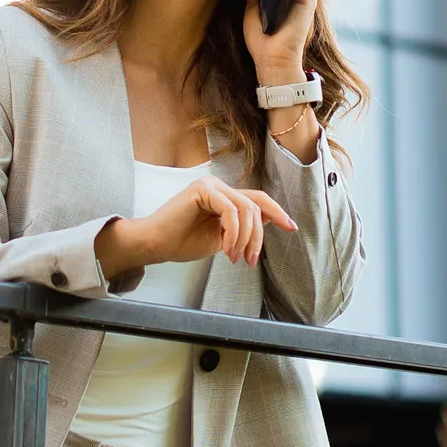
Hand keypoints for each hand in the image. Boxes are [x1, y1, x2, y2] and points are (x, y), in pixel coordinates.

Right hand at [97, 177, 297, 278]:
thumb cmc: (182, 243)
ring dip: (246, 238)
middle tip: (249, 260)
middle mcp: (218, 186)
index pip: (257, 200)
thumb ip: (241, 227)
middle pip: (255, 206)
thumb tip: (269, 220)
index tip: (292, 228)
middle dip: (258, 237)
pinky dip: (233, 233)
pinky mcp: (202, 190)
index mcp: (223, 196)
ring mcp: (210, 185)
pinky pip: (231, 210)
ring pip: (246, 209)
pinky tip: (225, 248)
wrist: (154, 245)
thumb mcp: (221, 238)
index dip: (277, 212)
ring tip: (235, 257)